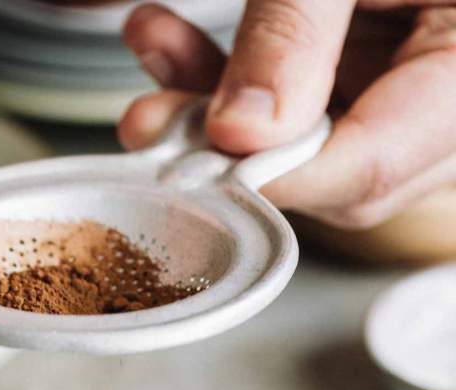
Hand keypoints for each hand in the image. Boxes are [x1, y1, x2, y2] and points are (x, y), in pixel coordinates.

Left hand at [119, 1, 455, 227]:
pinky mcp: (383, 63)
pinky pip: (309, 100)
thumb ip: (298, 29)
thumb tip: (242, 131)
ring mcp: (420, 82)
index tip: (195, 160)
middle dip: (237, 151)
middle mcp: (455, 88)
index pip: (378, 162)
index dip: (281, 175)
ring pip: (316, 143)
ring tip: (152, 45)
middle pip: (347, 173)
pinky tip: (170, 37)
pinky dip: (238, 75)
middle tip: (149, 120)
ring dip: (220, 107)